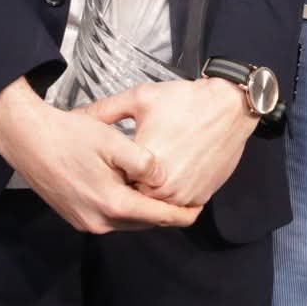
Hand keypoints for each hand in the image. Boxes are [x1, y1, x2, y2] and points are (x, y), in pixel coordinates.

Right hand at [0, 76, 202, 232]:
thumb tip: (162, 177)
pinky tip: (130, 188)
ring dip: (144, 209)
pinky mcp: (75, 216)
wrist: (27, 139)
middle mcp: (99, 221)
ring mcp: (85, 221)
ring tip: (160, 193)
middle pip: (144, 222)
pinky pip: (110, 217)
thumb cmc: (69, 135)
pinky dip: (126, 207)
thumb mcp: (113, 141)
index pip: (158, 217)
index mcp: (113, 204)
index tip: (200, 208)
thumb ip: (143, 162)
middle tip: (185, 199)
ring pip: (127, 220)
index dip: (182, 214)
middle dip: (165, 212)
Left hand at [82, 77, 255, 208]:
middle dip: (128, 186)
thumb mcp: (139, 98)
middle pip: (134, 198)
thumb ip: (104, 111)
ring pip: (156, 205)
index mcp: (145, 167)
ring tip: (147, 170)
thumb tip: (77, 117)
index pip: (116, 182)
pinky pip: (177, 206)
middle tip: (126, 166)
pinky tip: (167, 174)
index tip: (109, 161)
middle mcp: (166, 189)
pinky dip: (170, 196)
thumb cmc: (184, 101)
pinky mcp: (201, 198)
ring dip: (149, 193)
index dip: (110, 172)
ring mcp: (186, 197)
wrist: (229, 107)